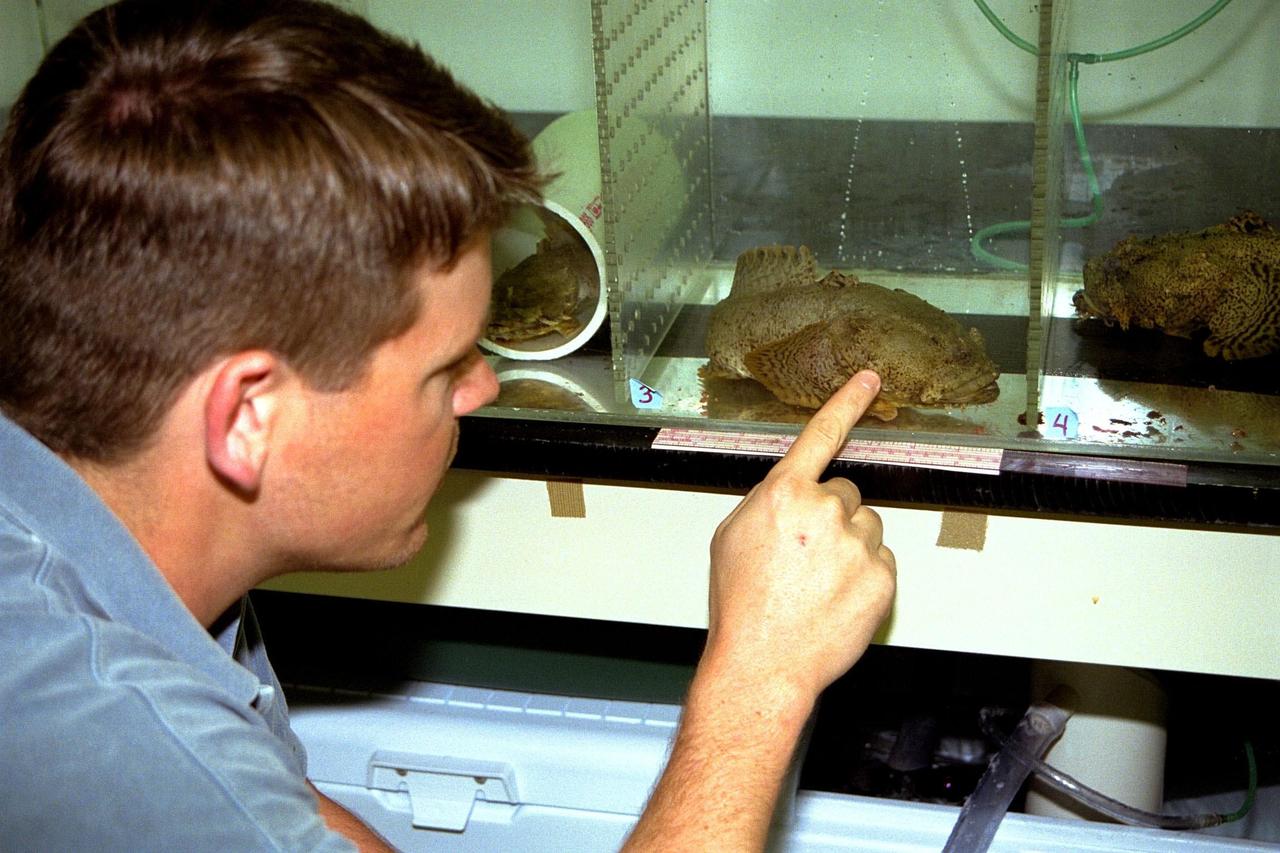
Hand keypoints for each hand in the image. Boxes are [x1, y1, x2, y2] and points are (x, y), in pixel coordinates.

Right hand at [622, 371, 895, 851]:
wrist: (763, 662)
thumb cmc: (741, 604)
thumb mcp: (732, 537)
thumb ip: (767, 504)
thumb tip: (790, 496)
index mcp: (784, 494)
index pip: (821, 436)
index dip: (846, 402)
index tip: (870, 379)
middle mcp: (825, 510)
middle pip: (846, 494)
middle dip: (832, 517)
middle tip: (806, 557)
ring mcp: (858, 543)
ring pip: (867, 528)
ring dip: (850, 547)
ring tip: (818, 584)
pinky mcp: (883, 577)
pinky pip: (882, 561)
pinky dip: (864, 577)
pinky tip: (836, 599)